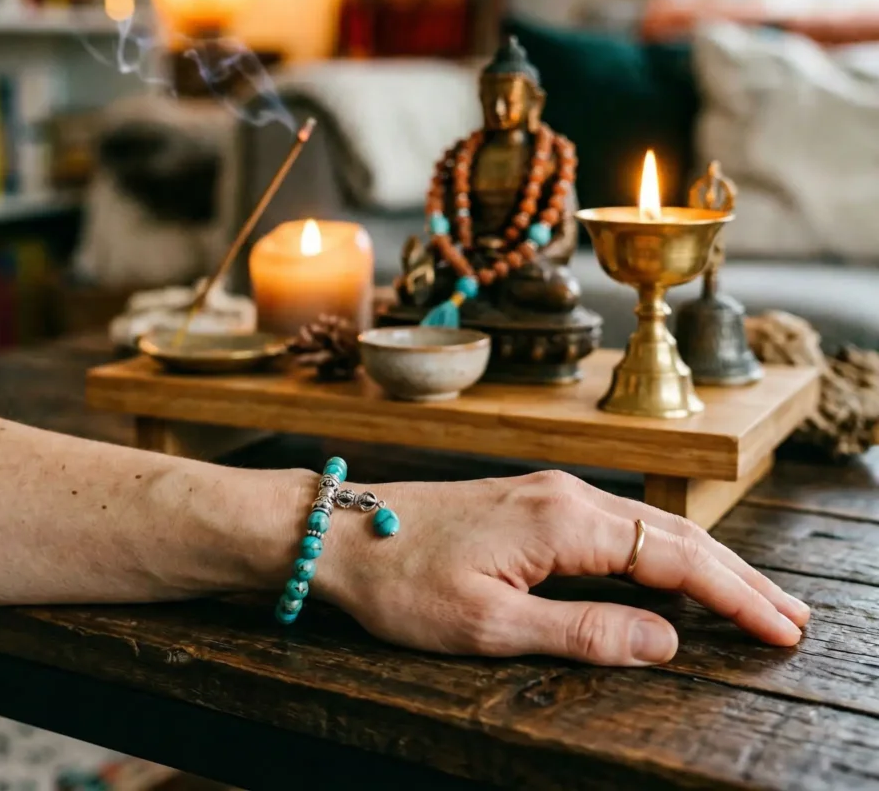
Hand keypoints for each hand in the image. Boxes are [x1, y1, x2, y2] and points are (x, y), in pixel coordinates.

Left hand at [315, 470, 808, 664]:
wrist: (340, 531)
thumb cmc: (403, 579)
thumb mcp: (488, 626)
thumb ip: (581, 632)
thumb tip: (664, 643)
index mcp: (562, 520)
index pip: (673, 559)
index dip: (734, 596)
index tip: (783, 630)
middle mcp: (565, 493)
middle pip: (672, 534)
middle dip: (736, 576)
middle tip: (792, 616)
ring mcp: (548, 491)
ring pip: (647, 525)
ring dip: (704, 561)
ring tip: (753, 596)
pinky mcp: (531, 500)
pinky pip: (617, 522)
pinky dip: (660, 549)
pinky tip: (672, 569)